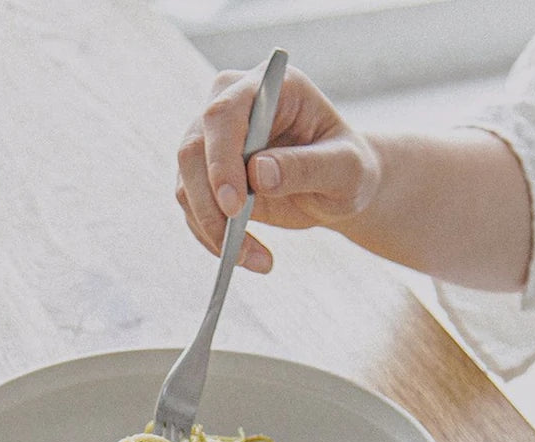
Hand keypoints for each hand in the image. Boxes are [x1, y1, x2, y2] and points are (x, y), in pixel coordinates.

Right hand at [176, 62, 380, 272]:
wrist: (337, 187)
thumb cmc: (347, 169)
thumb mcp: (345, 169)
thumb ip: (307, 167)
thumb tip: (259, 172)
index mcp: (269, 87)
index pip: (224, 113)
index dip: (221, 158)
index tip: (234, 205)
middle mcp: (232, 104)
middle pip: (193, 150)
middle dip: (210, 204)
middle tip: (236, 248)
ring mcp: (213, 140)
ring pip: (186, 185)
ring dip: (213, 230)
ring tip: (257, 260)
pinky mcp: (206, 175)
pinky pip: (193, 209)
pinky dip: (214, 239)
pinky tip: (250, 257)